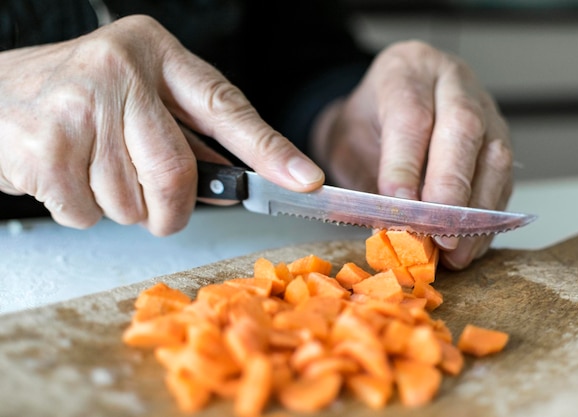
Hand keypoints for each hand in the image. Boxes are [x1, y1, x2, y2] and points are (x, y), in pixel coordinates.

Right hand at [0, 15, 323, 234]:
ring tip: (93, 171)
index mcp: (156, 53)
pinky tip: (63, 177)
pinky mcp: (45, 146)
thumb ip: (189, 137)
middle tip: (159, 210)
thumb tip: (237, 184)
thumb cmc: (79, 100)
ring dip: (120, 207)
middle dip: (171, 211)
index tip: (306, 180)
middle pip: (178, 174)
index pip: (227, 106)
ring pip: (132, 202)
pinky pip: (88, 214)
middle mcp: (121, 70)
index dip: (271, 150)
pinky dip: (82, 212)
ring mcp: (80, 106)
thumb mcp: (139, 97)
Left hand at [311, 41, 512, 269]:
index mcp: (406, 71)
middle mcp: (451, 82)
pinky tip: (471, 244)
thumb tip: (392, 227)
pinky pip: (504, 178)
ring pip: (494, 155)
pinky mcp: (499, 139)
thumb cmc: (363, 125)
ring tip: (456, 250)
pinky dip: (488, 217)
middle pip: (463, 129)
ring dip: (477, 211)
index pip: (411, 116)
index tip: (399, 209)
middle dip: (451, 188)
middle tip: (437, 234)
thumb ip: (369, 179)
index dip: (406, 166)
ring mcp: (484, 107)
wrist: (380, 108)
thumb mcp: (347, 142)